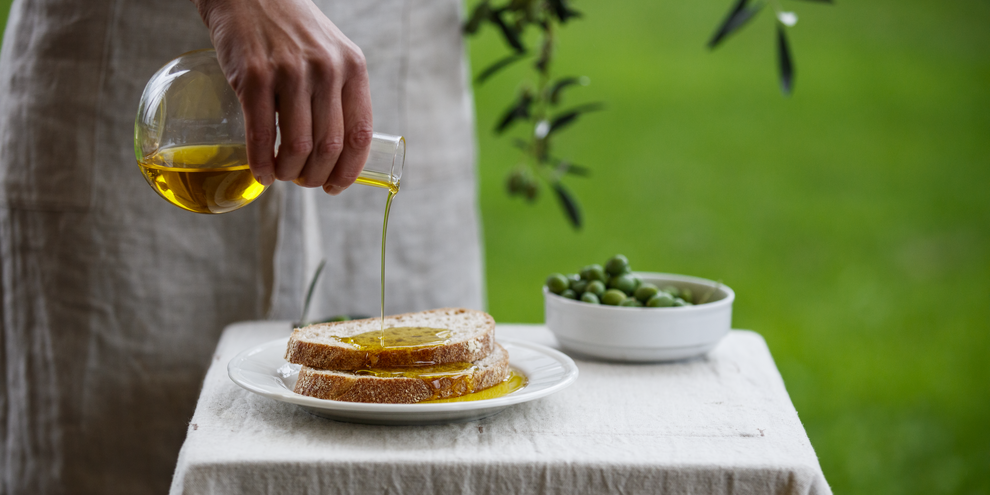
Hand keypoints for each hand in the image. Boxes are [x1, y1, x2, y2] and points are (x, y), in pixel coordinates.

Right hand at [192, 0, 372, 194]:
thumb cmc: (292, 31)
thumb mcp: (331, 54)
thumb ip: (340, 93)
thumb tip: (339, 151)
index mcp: (353, 68)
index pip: (360, 134)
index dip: (349, 170)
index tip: (335, 185)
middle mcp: (326, 70)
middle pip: (329, 146)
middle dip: (315, 176)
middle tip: (303, 181)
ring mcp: (290, 72)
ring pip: (297, 146)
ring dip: (288, 172)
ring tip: (281, 174)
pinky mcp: (253, 76)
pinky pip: (261, 134)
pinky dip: (261, 162)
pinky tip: (261, 171)